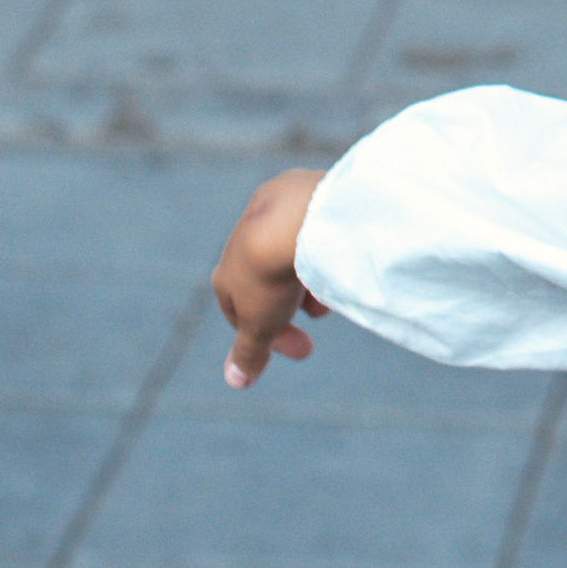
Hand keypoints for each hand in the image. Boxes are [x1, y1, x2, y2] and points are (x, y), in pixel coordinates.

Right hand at [211, 169, 330, 387]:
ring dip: (310, 274)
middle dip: (291, 305)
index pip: (239, 307)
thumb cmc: (271, 273)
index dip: (265, 333)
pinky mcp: (302, 186)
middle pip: (267, 277)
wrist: (296, 217)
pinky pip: (313, 224)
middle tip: (320, 318)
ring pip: (291, 249)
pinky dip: (323, 244)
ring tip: (331, 289)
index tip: (298, 348)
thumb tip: (235, 381)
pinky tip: (339, 256)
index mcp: (228, 268)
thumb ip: (249, 352)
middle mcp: (245, 234)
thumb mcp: (260, 324)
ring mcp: (273, 207)